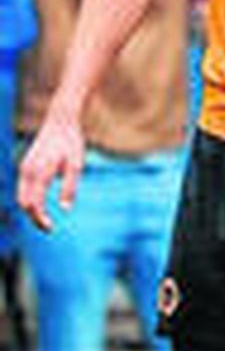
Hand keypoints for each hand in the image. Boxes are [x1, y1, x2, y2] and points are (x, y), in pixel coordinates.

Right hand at [16, 117, 85, 232]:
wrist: (60, 122)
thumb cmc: (71, 143)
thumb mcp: (76, 165)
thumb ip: (70, 187)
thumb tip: (66, 209)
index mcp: (39, 172)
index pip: (34, 203)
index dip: (40, 219)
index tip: (51, 229)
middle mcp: (27, 171)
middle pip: (24, 203)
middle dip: (34, 217)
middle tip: (49, 228)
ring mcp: (24, 168)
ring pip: (21, 196)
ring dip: (31, 209)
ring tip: (45, 220)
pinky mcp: (25, 165)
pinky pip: (23, 188)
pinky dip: (29, 199)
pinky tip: (41, 205)